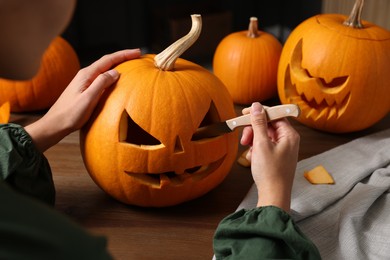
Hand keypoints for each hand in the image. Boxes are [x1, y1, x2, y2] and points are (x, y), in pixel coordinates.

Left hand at [25, 49, 140, 151]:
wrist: (55, 124)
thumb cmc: (71, 114)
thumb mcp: (88, 99)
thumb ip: (101, 83)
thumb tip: (116, 72)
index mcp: (86, 75)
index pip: (108, 60)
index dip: (124, 55)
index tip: (138, 52)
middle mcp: (85, 75)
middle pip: (107, 62)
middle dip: (123, 57)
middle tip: (137, 55)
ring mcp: (84, 82)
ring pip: (104, 69)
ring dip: (118, 64)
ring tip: (130, 64)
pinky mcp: (85, 89)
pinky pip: (102, 78)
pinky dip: (112, 74)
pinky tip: (117, 79)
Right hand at [241, 102, 299, 211]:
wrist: (273, 195)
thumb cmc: (270, 172)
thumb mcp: (261, 144)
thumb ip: (259, 123)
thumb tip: (257, 107)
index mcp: (289, 135)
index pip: (274, 114)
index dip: (259, 112)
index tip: (245, 113)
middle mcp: (288, 140)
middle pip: (267, 125)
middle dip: (254, 131)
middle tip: (244, 139)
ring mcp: (282, 149)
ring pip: (264, 136)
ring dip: (253, 142)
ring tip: (249, 152)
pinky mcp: (276, 157)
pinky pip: (264, 146)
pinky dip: (255, 150)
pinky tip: (252, 159)